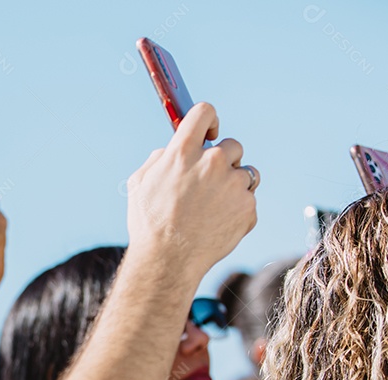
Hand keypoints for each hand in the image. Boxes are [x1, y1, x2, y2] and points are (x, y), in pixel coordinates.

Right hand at [125, 102, 257, 280]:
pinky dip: (236, 209)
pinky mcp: (248, 207)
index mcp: (183, 153)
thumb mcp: (139, 184)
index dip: (209, 119)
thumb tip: (172, 149)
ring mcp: (234, 185)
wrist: (169, 260)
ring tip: (213, 205)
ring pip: (246, 172)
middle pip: (232, 145)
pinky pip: (248, 199)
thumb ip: (159, 159)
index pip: (204, 112)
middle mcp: (212, 163)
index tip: (208, 131)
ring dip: (234, 184)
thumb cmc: (149, 223)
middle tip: (208, 182)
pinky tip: (217, 222)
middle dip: (222, 161)